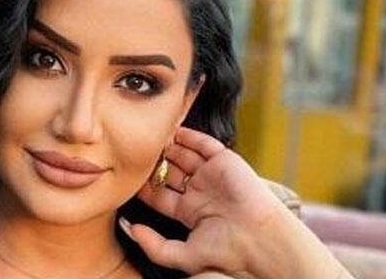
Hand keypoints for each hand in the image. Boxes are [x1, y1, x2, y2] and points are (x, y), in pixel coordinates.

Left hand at [120, 127, 284, 276]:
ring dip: (169, 147)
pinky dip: (189, 136)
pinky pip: (204, 144)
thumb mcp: (182, 255)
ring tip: (150, 137)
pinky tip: (173, 131)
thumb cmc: (225, 251)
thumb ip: (153, 245)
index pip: (160, 195)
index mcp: (190, 212)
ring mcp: (212, 176)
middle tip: (135, 153)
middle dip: (154, 164)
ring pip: (185, 155)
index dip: (145, 187)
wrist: (258, 238)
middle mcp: (200, 192)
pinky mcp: (225, 162)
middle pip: (170, 172)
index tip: (127, 178)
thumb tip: (129, 229)